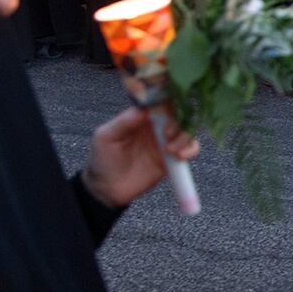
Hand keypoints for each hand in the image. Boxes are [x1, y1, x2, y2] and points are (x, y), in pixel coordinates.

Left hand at [82, 105, 200, 210]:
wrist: (108, 190)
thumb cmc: (102, 159)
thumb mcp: (105, 137)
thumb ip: (123, 122)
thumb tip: (142, 109)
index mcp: (140, 117)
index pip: (159, 101)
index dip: (167, 101)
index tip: (166, 110)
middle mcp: (156, 127)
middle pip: (178, 114)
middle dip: (177, 122)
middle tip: (167, 134)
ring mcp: (166, 142)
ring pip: (187, 130)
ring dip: (185, 137)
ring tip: (172, 150)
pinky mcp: (173, 159)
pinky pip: (190, 149)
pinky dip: (190, 150)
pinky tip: (180, 156)